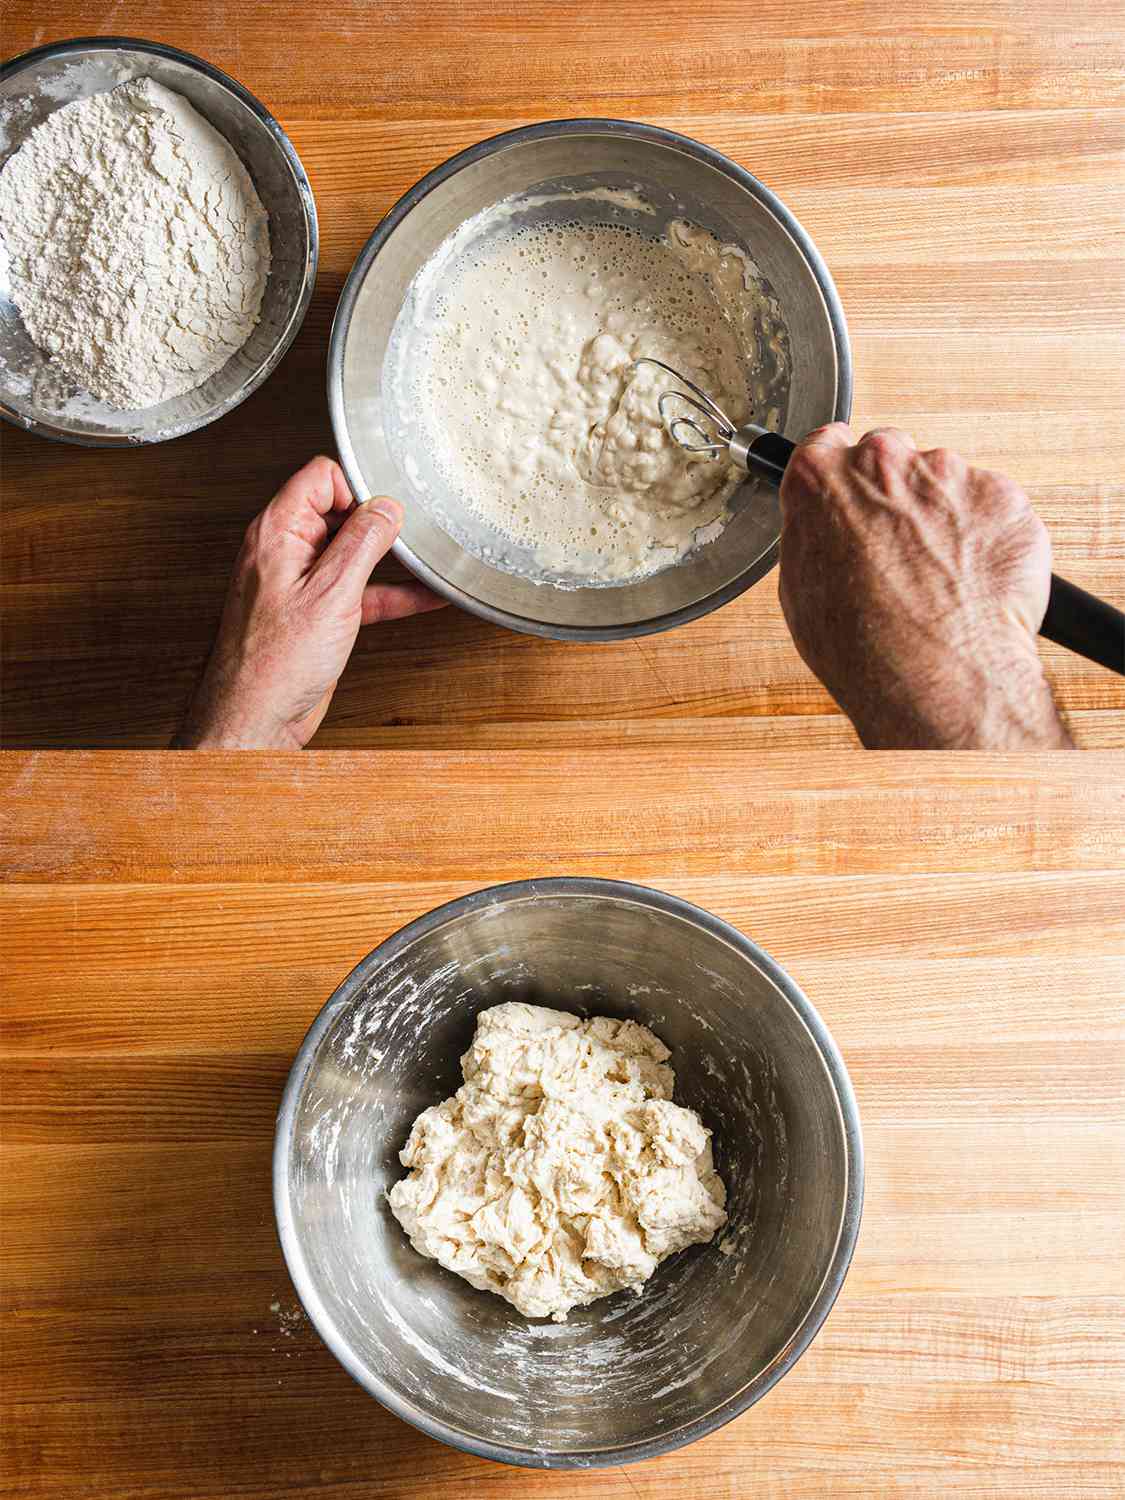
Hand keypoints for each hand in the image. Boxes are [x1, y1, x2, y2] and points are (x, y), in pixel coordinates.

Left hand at [174, 457, 444, 747]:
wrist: (257, 718)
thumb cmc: (275, 662)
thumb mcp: (331, 592)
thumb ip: (361, 543)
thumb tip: (384, 507)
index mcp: (277, 533)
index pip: (320, 477)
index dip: (357, 490)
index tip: (385, 513)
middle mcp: (286, 552)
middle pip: (340, 512)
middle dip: (378, 524)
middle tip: (410, 538)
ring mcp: (301, 583)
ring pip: (353, 554)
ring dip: (389, 560)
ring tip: (427, 562)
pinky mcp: (316, 613)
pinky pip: (359, 591)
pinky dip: (389, 593)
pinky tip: (424, 597)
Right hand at [778, 425, 1070, 748]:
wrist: (935, 673)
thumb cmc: (864, 645)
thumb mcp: (801, 593)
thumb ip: (814, 537)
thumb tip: (825, 531)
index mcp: (821, 480)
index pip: (826, 446)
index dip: (840, 477)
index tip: (852, 496)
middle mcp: (883, 463)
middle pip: (889, 456)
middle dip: (894, 494)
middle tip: (899, 552)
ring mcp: (946, 474)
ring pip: (944, 483)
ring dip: (943, 517)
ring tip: (939, 579)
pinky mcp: (999, 494)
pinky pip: (991, 506)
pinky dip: (986, 536)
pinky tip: (971, 581)